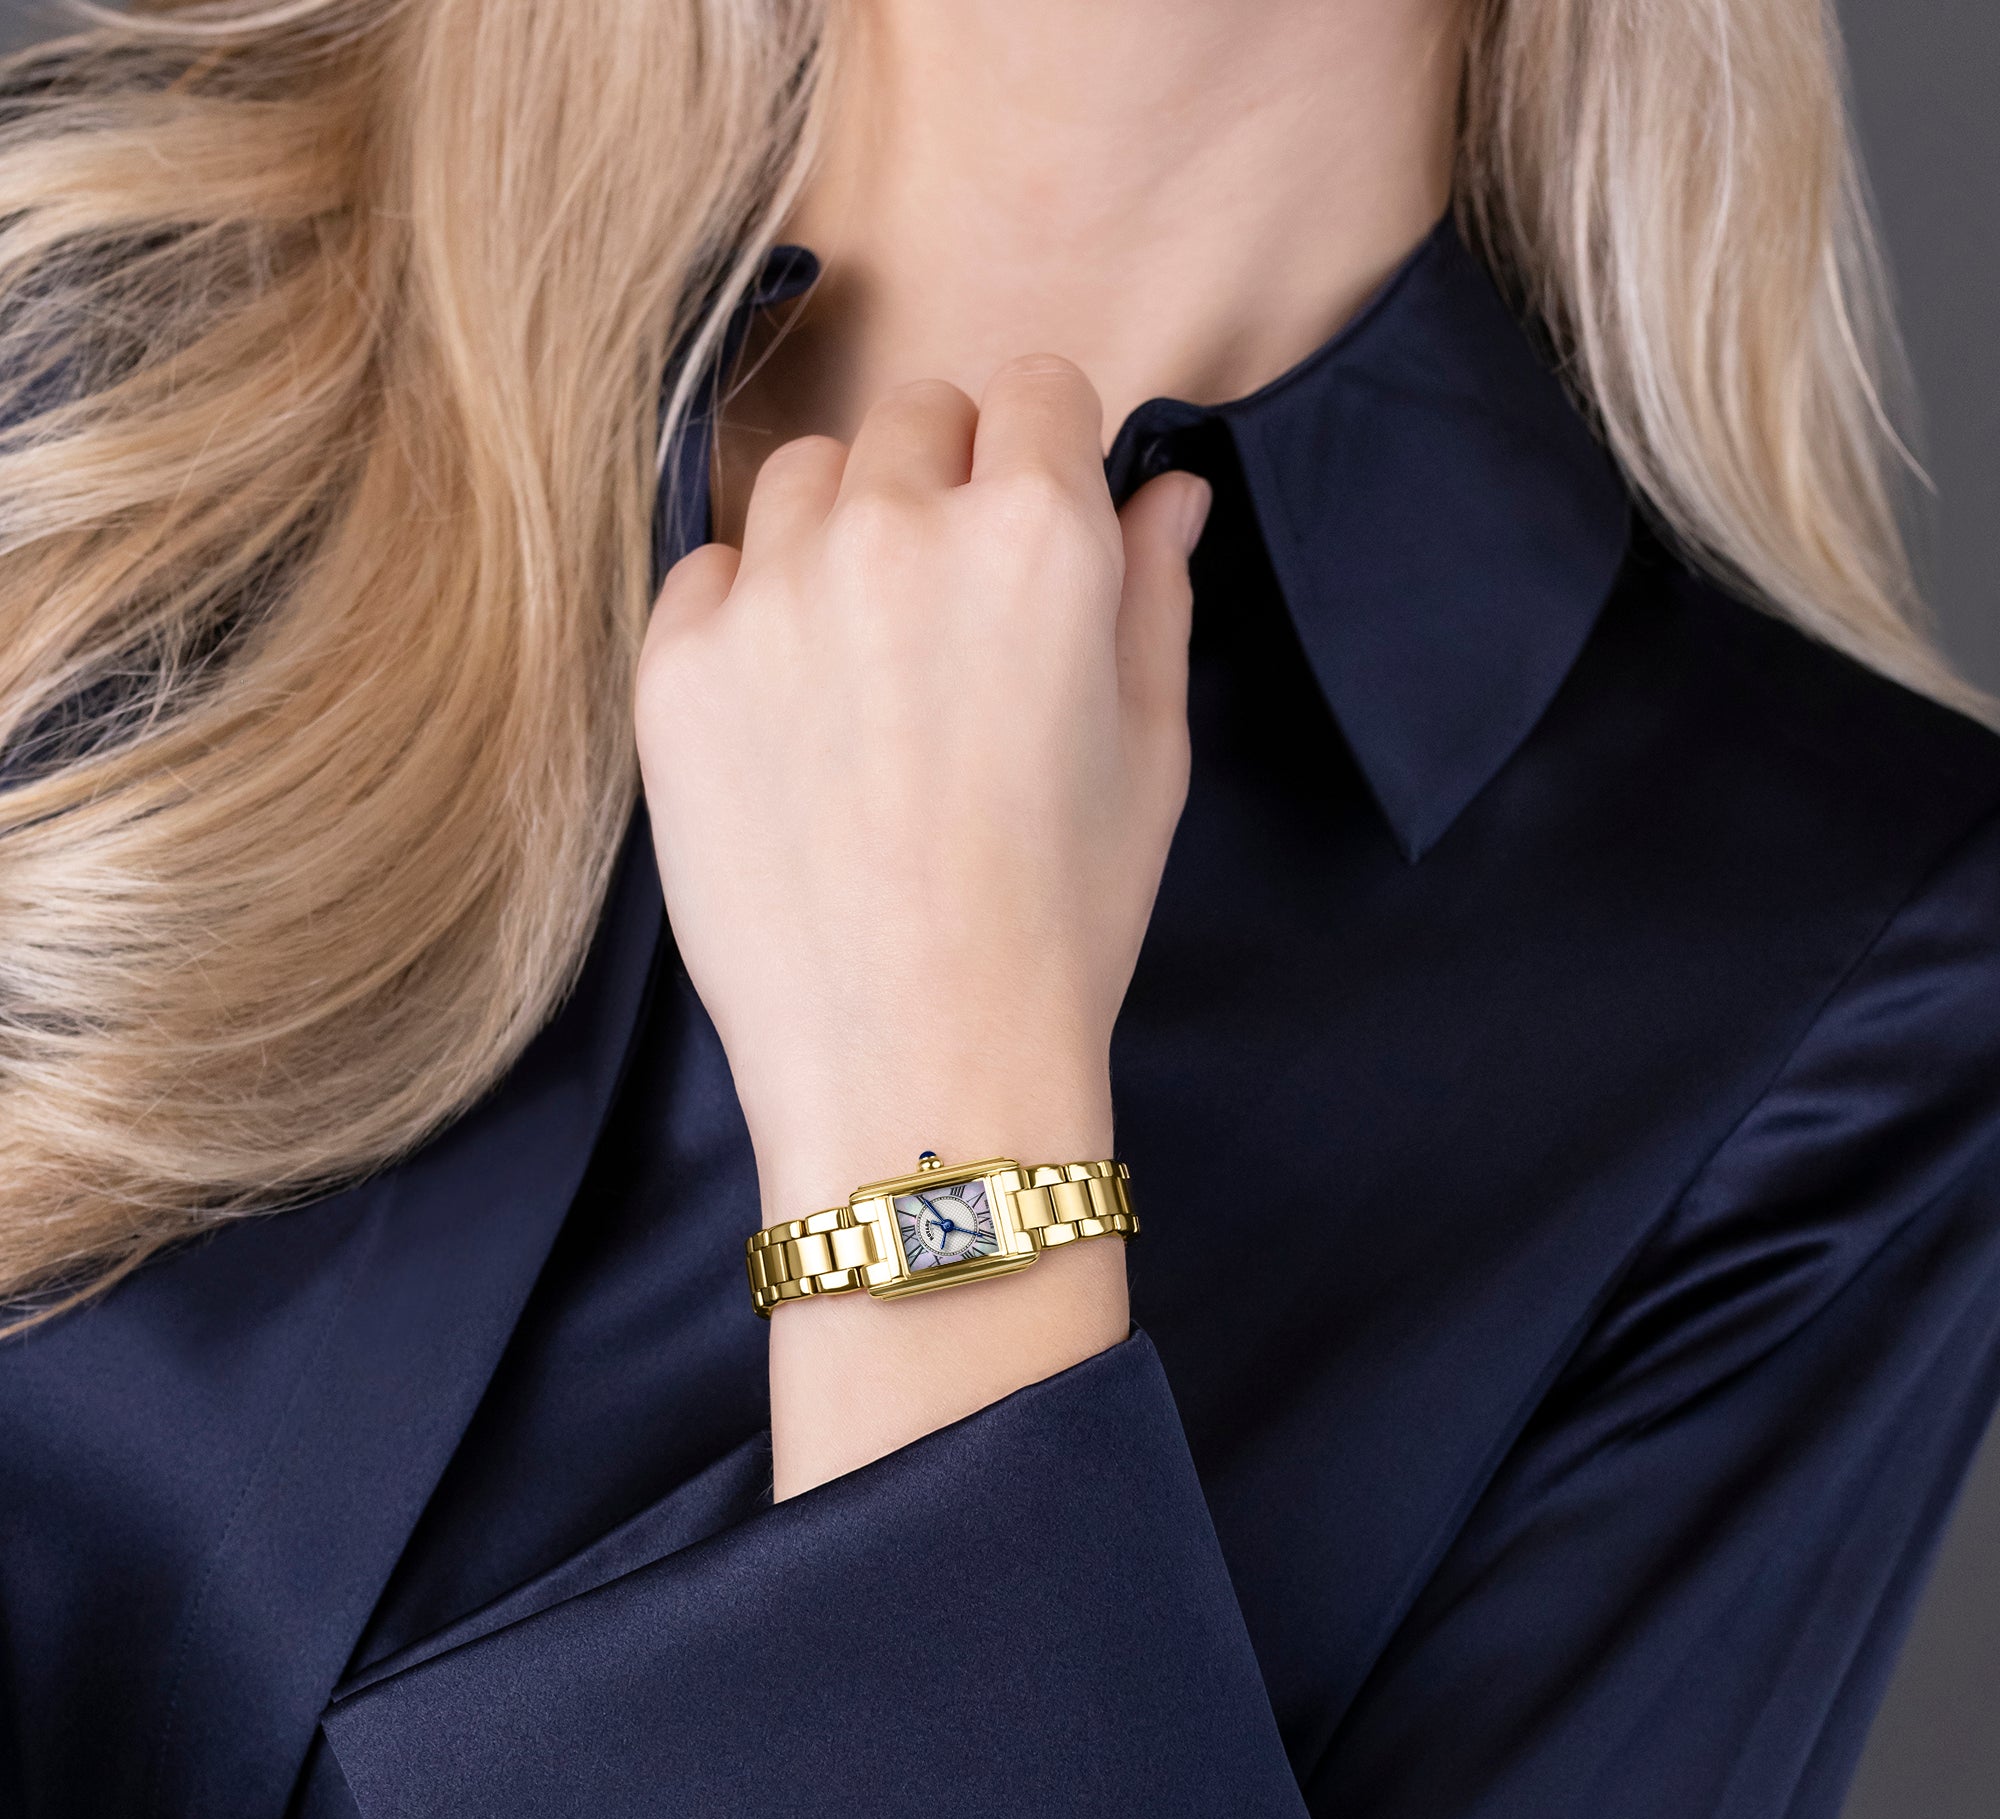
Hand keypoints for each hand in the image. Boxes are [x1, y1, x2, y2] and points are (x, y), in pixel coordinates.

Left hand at [636, 355, 1210, 1495]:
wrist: (917, 1064)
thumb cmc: (1059, 923)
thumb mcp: (1149, 758)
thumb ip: (1155, 596)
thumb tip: (1167, 491)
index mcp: (1038, 539)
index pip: (1035, 388)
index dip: (1044, 448)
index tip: (1034, 510)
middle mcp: (898, 534)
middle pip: (914, 415)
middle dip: (944, 477)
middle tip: (951, 606)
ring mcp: (773, 595)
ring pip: (803, 478)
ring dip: (842, 530)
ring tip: (864, 662)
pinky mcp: (676, 666)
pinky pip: (708, 571)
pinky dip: (750, 610)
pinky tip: (788, 715)